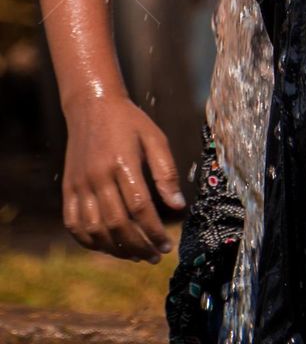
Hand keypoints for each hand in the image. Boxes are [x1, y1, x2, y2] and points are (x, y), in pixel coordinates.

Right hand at [62, 94, 185, 261]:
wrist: (92, 106)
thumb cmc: (128, 122)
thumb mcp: (155, 138)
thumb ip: (167, 172)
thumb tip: (178, 206)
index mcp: (122, 163)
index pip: (139, 208)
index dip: (154, 231)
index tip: (167, 245)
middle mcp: (97, 177)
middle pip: (117, 224)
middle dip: (138, 246)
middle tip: (154, 256)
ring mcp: (79, 184)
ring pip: (94, 230)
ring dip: (115, 250)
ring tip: (135, 255)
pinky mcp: (68, 189)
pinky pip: (74, 225)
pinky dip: (90, 241)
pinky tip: (107, 246)